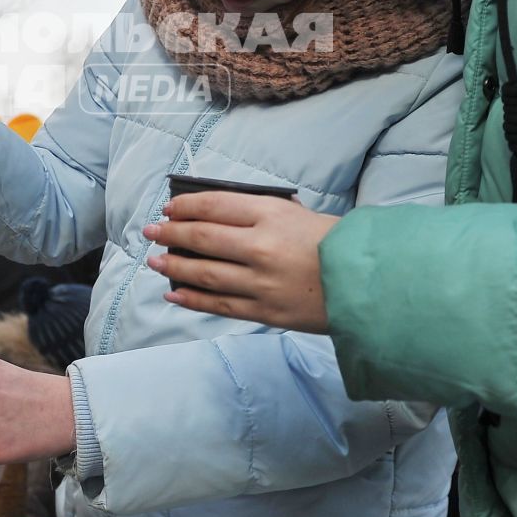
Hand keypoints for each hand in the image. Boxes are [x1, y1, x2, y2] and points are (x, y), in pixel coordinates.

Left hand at [143, 192, 339, 331]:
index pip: (214, 205)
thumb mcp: (296, 213)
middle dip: (171, 234)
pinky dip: (192, 298)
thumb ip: (257, 212)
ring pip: (204, 273)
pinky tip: (174, 293)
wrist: (365, 283)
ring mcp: (260, 282)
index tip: (169, 209)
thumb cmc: (331, 242)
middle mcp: (260, 247)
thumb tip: (213, 214)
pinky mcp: (264, 311)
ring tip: (155, 260)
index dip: (185, 207)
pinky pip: (219, 304)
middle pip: (202, 238)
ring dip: (175, 266)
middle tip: (151, 232)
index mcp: (270, 215)